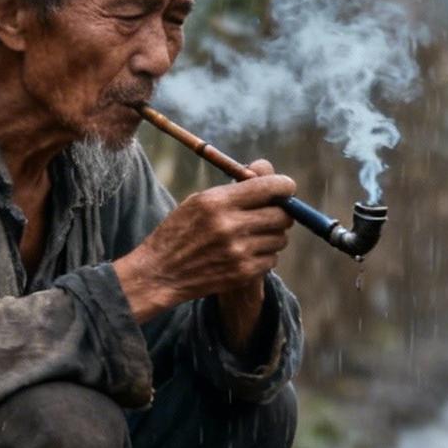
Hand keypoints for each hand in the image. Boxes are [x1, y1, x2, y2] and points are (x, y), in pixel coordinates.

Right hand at [114, 158, 295, 321]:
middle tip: (272, 214)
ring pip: (280, 239)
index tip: (287, 188)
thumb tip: (269, 174)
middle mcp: (230, 226)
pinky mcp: (242, 273)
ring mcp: (238, 252)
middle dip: (282, 212)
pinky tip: (245, 254)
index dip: (284, 186)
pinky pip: (272, 260)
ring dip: (272, 236)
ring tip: (252, 236)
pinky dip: (264, 256)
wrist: (160, 273)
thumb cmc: (180, 231)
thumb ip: (234, 190)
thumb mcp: (198, 201)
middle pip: (282, 215)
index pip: (269, 187)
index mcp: (217, 202)